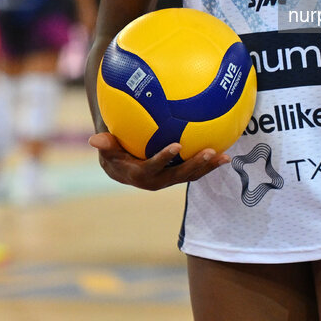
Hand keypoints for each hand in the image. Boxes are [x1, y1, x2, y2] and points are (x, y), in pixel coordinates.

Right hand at [88, 132, 230, 190]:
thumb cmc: (114, 153)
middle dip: (195, 165)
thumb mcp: (108, 150)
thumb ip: (105, 145)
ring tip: (226, 157)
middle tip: (210, 152)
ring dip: (208, 167)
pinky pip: (195, 170)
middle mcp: (158, 181)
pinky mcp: (178, 174)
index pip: (152, 168)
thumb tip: (94, 139)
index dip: (164, 158)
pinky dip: (209, 163)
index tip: (176, 145)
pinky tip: (225, 152)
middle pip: (178, 175)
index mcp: (140, 174)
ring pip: (191, 175)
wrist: (122, 168)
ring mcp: (170, 179)